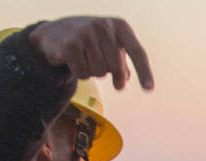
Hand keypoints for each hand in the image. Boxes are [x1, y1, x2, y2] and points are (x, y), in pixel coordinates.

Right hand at [30, 17, 154, 90]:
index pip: (137, 51)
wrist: (56, 33)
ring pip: (99, 72)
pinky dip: (80, 74)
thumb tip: (121, 84)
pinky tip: (73, 61)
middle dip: (107, 71)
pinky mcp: (70, 44)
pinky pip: (83, 74)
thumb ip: (121, 67)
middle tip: (96, 61)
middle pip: (115, 67)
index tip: (149, 89)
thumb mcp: (110, 49)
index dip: (144, 71)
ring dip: (92, 72)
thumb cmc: (91, 43)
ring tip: (84, 58)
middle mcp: (103, 26)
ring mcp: (85, 33)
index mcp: (119, 26)